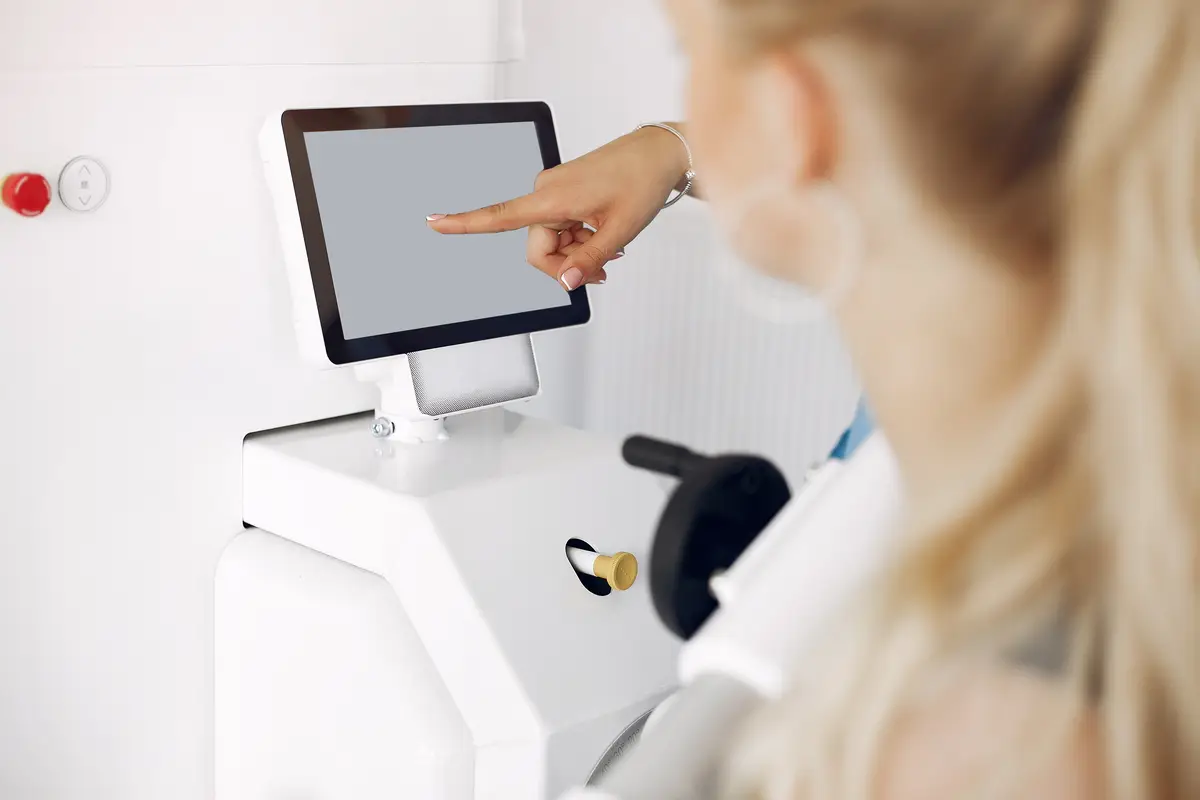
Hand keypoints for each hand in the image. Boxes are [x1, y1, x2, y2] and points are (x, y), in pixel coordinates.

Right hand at [426, 125, 690, 288]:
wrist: (659, 153)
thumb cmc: (642, 179)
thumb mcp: (620, 230)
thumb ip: (590, 259)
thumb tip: (567, 282)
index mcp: (551, 198)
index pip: (497, 217)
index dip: (463, 223)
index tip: (435, 223)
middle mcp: (546, 192)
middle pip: (539, 248)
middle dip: (567, 263)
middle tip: (602, 268)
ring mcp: (554, 191)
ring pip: (552, 240)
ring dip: (577, 251)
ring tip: (610, 247)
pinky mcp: (564, 191)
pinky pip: (561, 226)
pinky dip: (580, 238)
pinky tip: (603, 235)